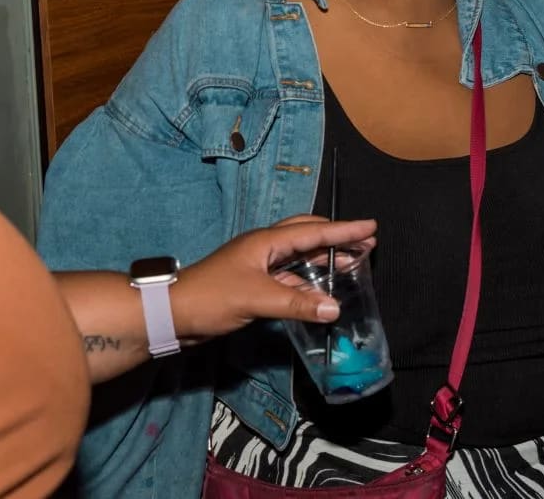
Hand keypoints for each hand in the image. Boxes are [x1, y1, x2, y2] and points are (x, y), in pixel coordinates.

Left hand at [172, 216, 376, 341]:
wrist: (172, 315)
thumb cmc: (210, 298)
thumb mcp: (257, 299)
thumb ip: (297, 303)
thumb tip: (335, 308)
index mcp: (266, 242)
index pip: (313, 232)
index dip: (344, 230)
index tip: (371, 227)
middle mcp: (265, 248)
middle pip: (308, 236)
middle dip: (337, 239)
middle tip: (365, 244)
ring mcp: (259, 266)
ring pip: (300, 257)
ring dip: (325, 260)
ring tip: (352, 264)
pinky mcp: (254, 285)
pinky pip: (290, 277)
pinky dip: (309, 282)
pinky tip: (321, 293)